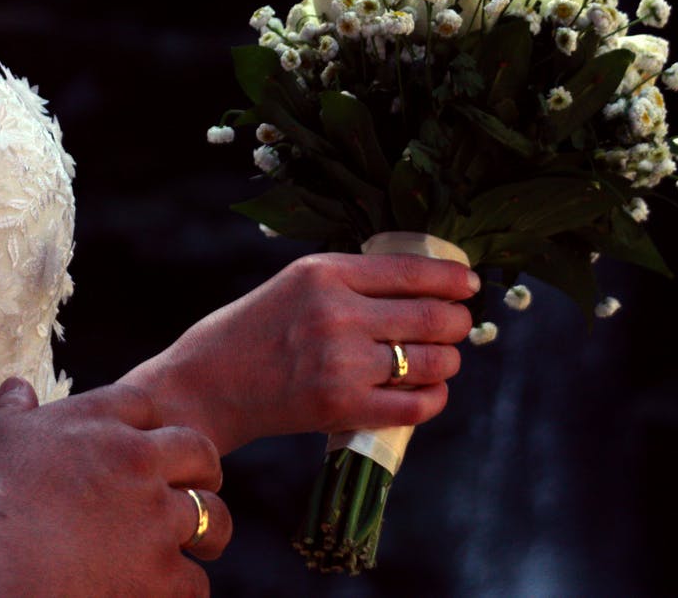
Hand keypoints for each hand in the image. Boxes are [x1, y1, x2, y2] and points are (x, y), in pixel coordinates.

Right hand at [0, 378, 231, 596]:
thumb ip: (10, 412)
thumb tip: (17, 387)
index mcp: (95, 422)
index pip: (142, 405)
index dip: (146, 423)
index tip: (145, 440)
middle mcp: (136, 460)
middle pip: (197, 450)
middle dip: (201, 468)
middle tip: (197, 485)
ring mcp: (155, 516)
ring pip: (211, 515)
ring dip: (206, 529)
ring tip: (199, 543)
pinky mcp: (162, 572)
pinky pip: (195, 580)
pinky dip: (182, 589)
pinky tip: (165, 592)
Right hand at [120, 253, 478, 453]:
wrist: (208, 383)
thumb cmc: (257, 328)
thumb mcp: (299, 282)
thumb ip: (356, 279)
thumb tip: (429, 283)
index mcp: (326, 272)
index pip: (414, 270)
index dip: (454, 279)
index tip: (469, 284)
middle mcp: (336, 314)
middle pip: (433, 317)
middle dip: (459, 323)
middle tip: (459, 326)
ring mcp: (339, 364)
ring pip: (432, 361)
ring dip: (449, 361)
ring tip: (441, 360)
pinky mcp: (340, 408)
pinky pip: (415, 405)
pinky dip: (433, 398)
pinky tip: (428, 391)